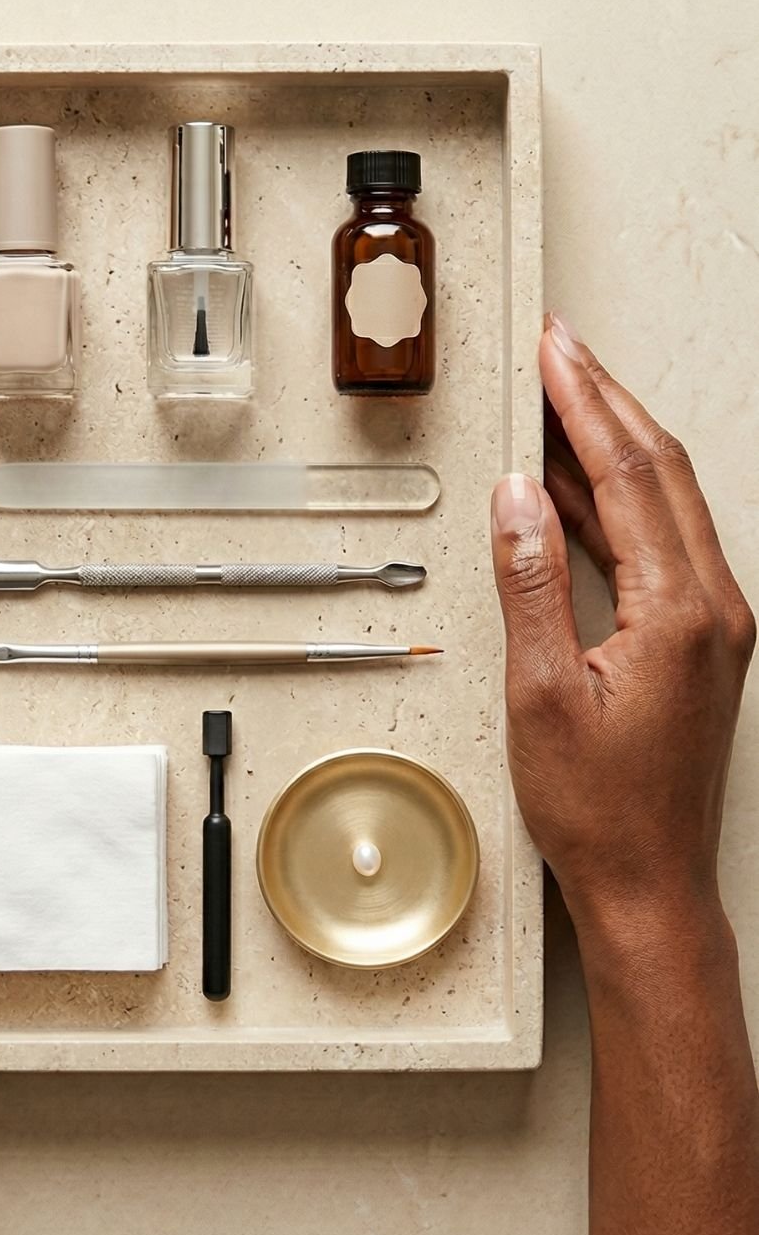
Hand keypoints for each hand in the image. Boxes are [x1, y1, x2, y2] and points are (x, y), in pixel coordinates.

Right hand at [490, 315, 753, 949]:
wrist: (650, 885)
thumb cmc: (600, 811)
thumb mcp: (540, 694)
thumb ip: (530, 583)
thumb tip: (518, 495)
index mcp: (681, 613)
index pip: (633, 476)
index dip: (587, 404)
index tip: (556, 352)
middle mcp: (715, 609)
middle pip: (662, 472)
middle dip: (607, 402)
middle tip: (562, 349)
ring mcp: (716, 626)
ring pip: (668, 504)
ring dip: (615, 446)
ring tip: (562, 400)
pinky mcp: (702, 644)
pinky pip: (662, 545)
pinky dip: (618, 504)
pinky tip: (574, 491)